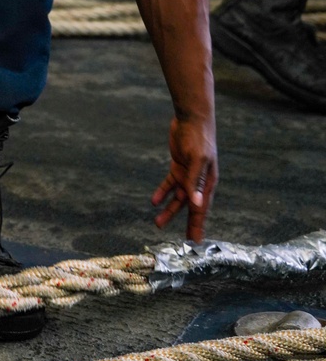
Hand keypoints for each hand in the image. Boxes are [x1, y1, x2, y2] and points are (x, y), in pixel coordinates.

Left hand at [151, 115, 217, 241]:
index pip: (202, 208)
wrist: (191, 119)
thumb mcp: (197, 160)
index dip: (198, 225)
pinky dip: (162, 193)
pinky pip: (169, 184)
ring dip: (169, 210)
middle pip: (191, 207)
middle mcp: (198, 182)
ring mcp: (188, 175)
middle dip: (187, 223)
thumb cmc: (199, 138)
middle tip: (183, 240)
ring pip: (177, 197)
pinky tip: (154, 201)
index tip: (195, 241)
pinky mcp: (178, 167)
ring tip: (157, 222)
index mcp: (207, 182)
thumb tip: (196, 204)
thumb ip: (195, 182)